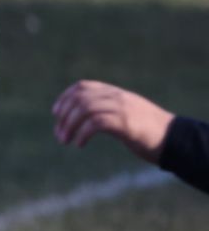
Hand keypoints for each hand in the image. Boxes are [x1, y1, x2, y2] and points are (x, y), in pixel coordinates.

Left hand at [52, 80, 173, 163]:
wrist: (174, 139)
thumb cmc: (147, 131)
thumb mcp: (125, 116)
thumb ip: (107, 111)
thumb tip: (80, 120)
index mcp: (116, 93)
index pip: (83, 86)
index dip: (65, 98)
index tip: (56, 113)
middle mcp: (118, 97)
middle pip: (80, 98)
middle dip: (64, 115)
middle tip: (59, 134)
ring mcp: (122, 108)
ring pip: (85, 108)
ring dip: (70, 126)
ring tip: (65, 140)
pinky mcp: (126, 123)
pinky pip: (96, 123)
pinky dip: (83, 133)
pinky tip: (80, 144)